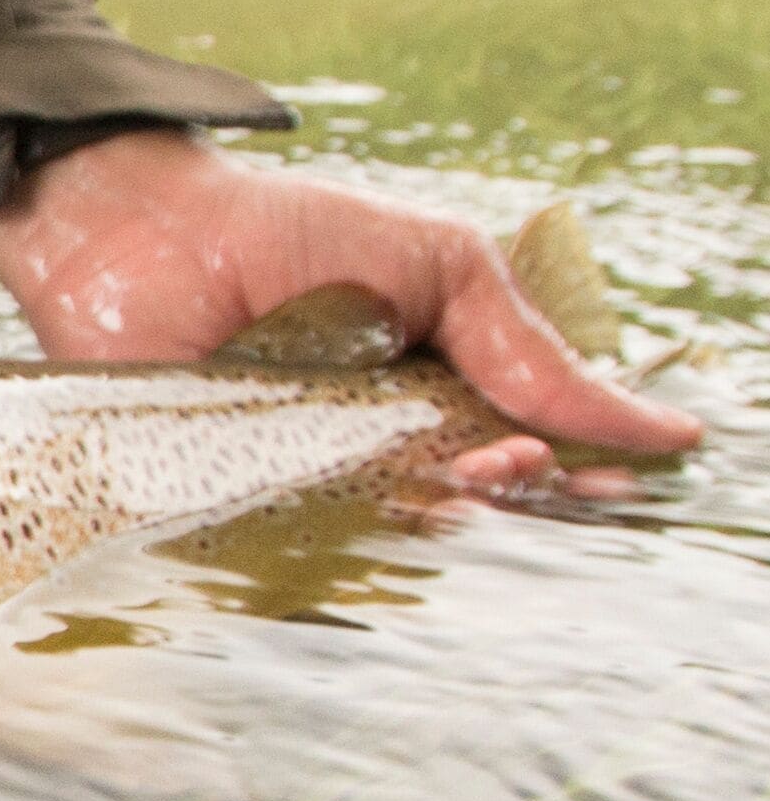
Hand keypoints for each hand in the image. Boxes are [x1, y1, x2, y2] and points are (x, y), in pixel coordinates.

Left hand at [0, 129, 698, 490]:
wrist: (141, 233)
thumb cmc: (287, 234)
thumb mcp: (438, 268)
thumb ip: (529, 352)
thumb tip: (659, 429)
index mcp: (431, 401)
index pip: (516, 464)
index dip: (562, 479)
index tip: (586, 474)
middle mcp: (370, 455)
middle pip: (461, 513)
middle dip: (502, 498)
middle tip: (502, 464)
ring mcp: (300, 489)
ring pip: (387, 547)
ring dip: (432, 523)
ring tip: (448, 480)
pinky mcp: (224, 516)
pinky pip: (287, 567)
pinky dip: (330, 558)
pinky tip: (363, 523)